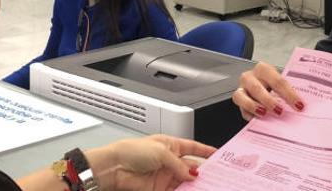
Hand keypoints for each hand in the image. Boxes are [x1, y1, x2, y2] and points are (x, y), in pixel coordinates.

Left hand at [95, 135, 215, 190]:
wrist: (114, 169)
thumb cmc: (132, 152)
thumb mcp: (161, 152)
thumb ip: (178, 164)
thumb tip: (191, 174)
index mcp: (170, 145)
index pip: (192, 147)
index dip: (205, 150)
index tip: (217, 154)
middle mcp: (169, 160)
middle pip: (191, 166)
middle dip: (203, 170)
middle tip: (216, 175)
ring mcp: (165, 175)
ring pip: (185, 180)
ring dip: (194, 183)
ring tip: (206, 185)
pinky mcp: (159, 188)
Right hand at [231, 61, 304, 119]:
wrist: (259, 83)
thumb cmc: (272, 84)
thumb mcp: (280, 83)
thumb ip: (288, 92)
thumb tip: (301, 107)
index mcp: (264, 69)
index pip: (277, 81)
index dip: (289, 94)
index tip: (299, 105)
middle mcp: (250, 77)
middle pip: (257, 88)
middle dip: (269, 101)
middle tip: (280, 111)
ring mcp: (241, 88)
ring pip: (242, 97)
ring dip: (253, 106)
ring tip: (264, 114)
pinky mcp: (237, 101)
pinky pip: (240, 109)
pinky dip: (249, 115)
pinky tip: (257, 121)